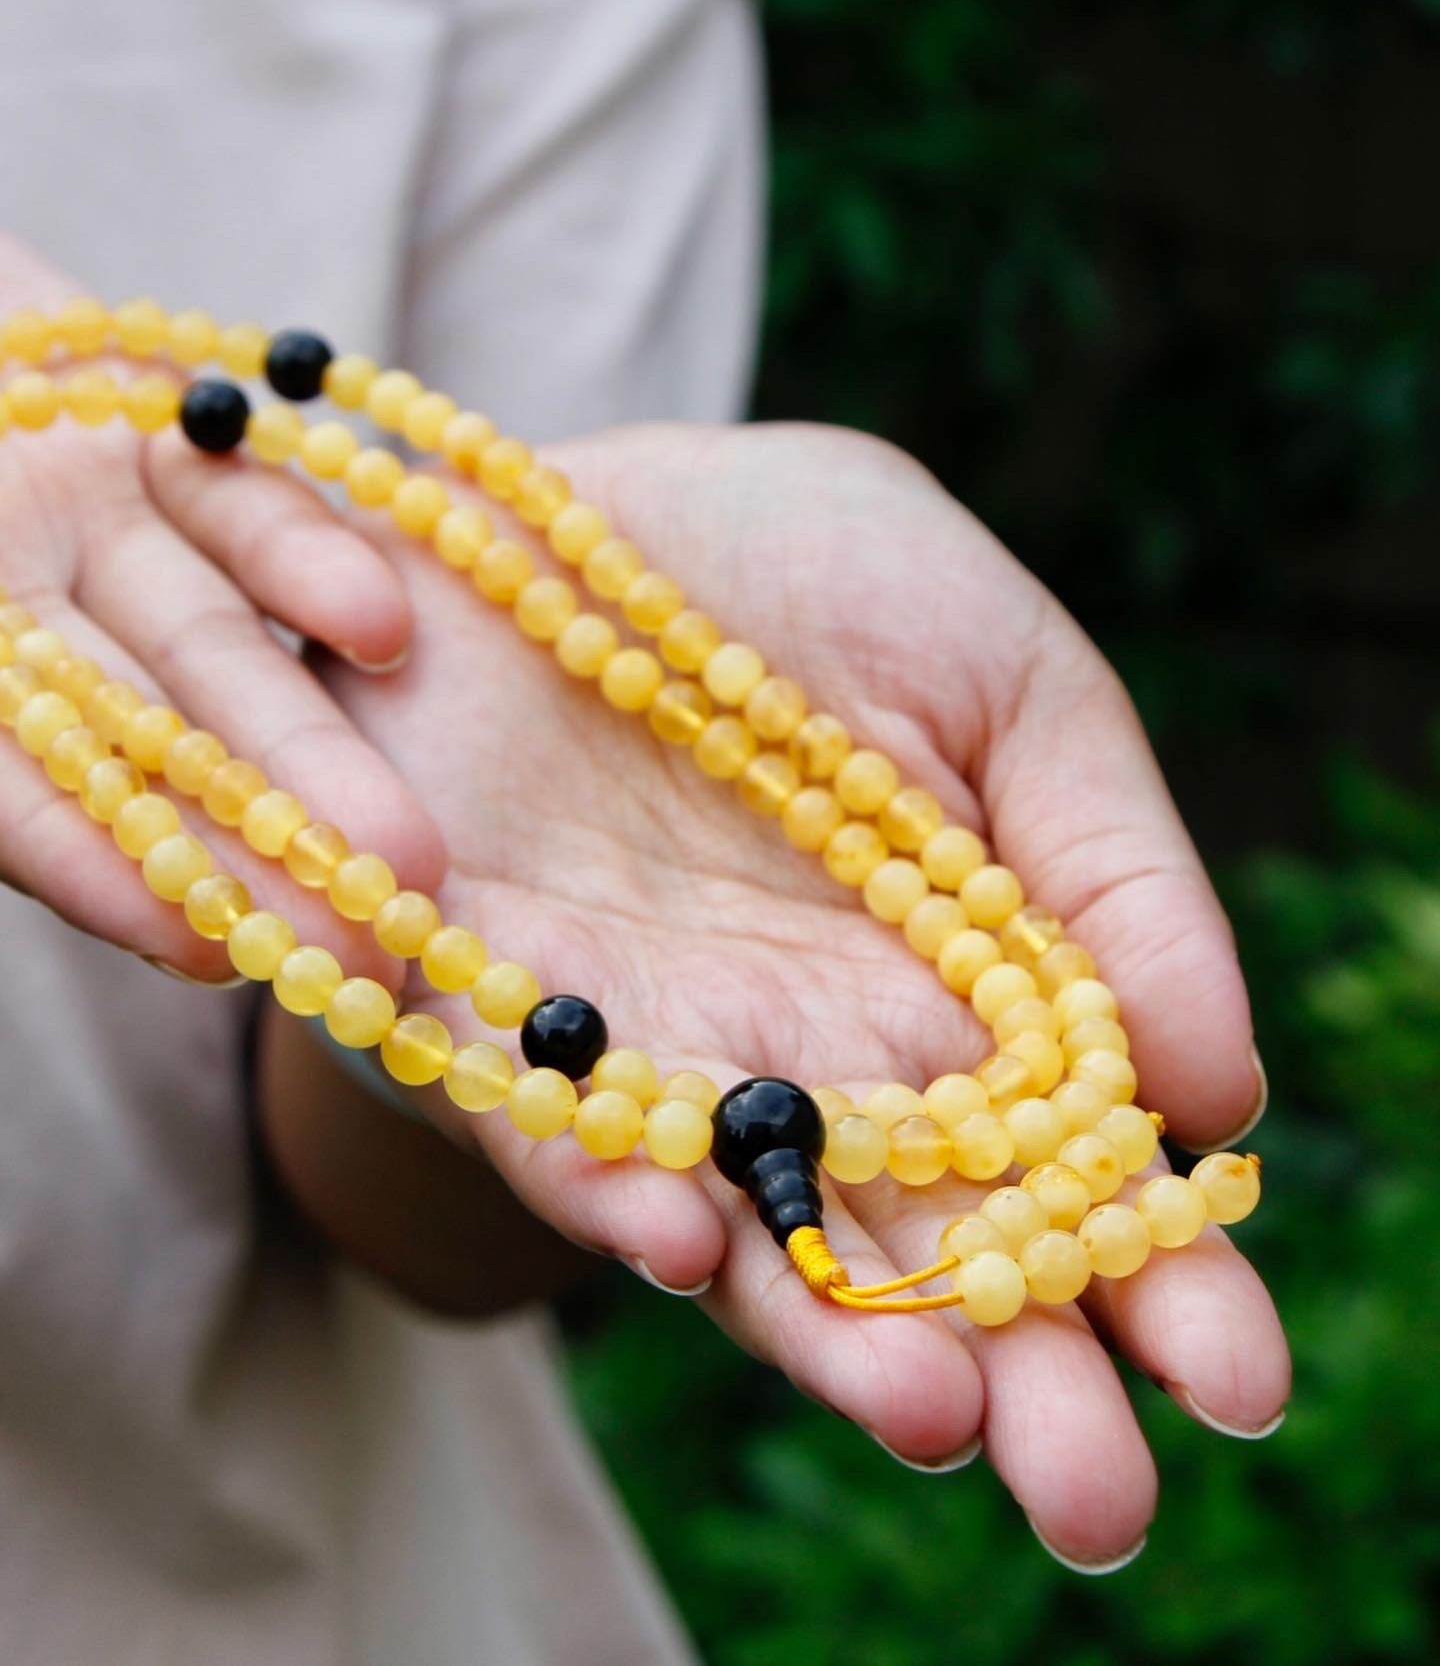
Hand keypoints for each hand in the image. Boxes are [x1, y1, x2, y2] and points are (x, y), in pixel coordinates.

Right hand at [0, 238, 443, 970]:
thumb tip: (14, 786)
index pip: (17, 800)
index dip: (105, 875)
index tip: (206, 954)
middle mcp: (15, 614)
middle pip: (142, 744)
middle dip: (251, 844)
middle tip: (372, 942)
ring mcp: (86, 524)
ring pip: (210, 648)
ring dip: (308, 744)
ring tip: (406, 847)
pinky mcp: (158, 431)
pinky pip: (238, 503)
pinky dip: (308, 563)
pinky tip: (385, 629)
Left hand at [320, 419, 1288, 1568]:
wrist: (594, 501)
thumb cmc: (823, 573)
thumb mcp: (1012, 681)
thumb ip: (1115, 871)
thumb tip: (1223, 1091)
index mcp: (944, 994)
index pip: (1056, 1171)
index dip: (1145, 1274)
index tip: (1229, 1376)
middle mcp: (800, 1055)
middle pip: (909, 1250)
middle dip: (1009, 1377)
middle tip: (1100, 1499)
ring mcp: (645, 1046)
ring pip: (737, 1229)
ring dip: (822, 1332)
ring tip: (928, 1417)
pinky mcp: (484, 1002)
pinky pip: (533, 1118)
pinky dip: (599, 1181)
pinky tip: (684, 1231)